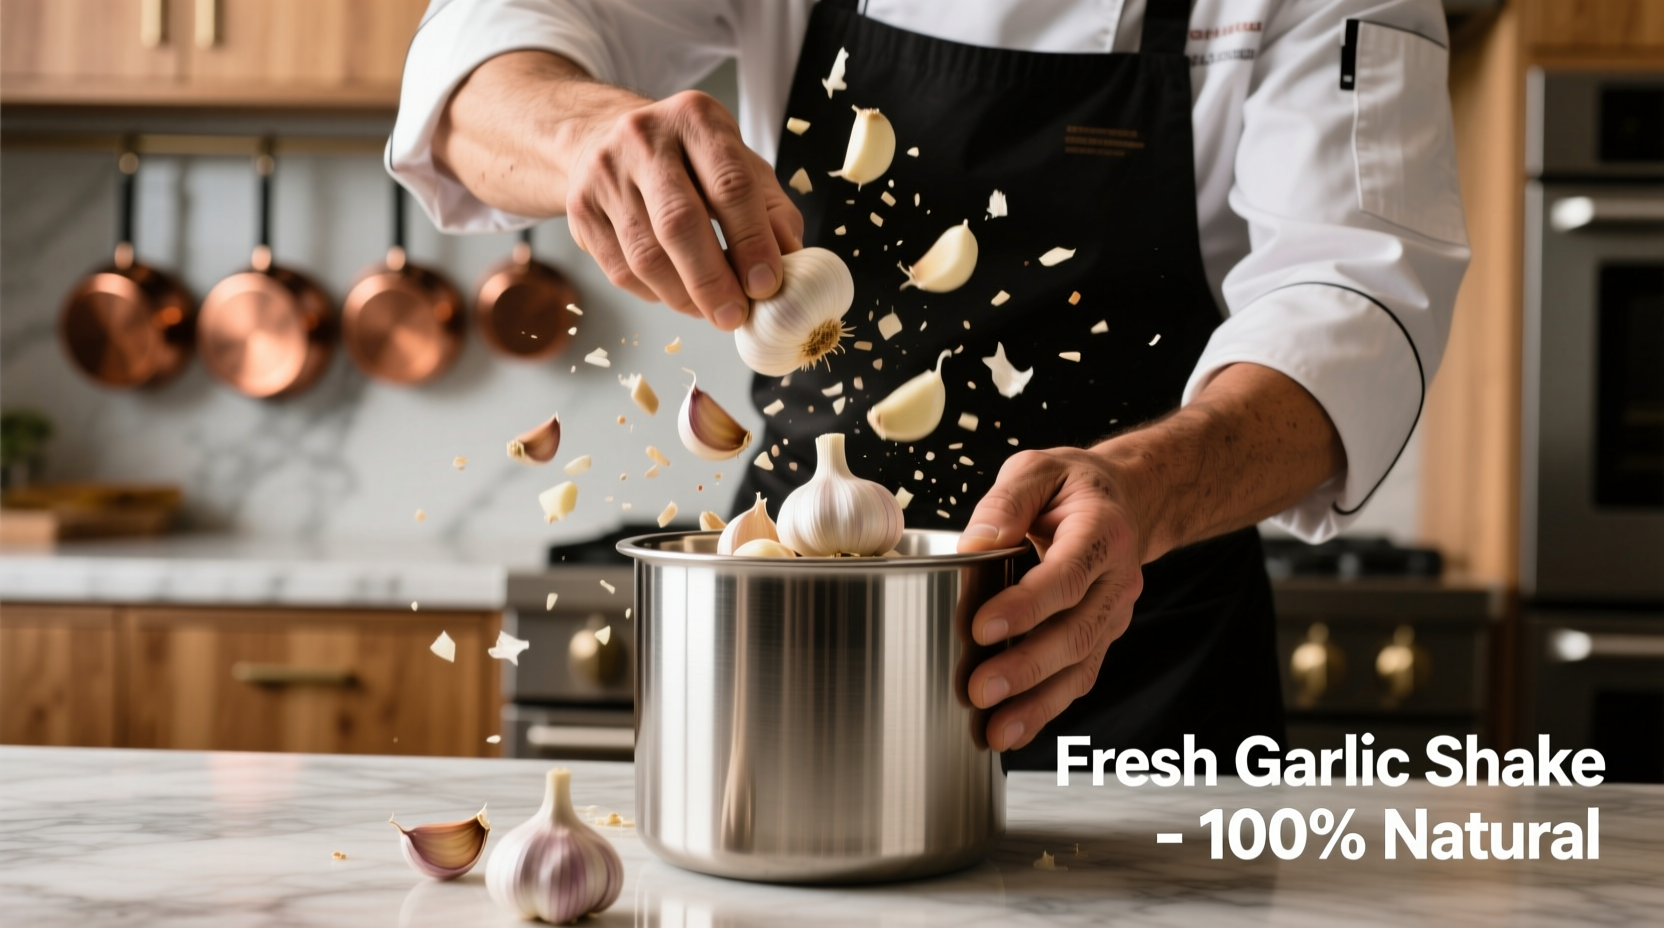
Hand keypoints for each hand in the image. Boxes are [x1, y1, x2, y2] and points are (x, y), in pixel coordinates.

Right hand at [565, 90, 803, 329]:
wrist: (606, 139)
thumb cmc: (689, 161)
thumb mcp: (740, 165)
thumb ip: (772, 210)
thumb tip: (791, 261)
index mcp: (696, 119)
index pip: (730, 184)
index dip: (752, 241)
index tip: (766, 285)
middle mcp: (644, 138)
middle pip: (679, 223)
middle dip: (712, 280)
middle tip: (735, 316)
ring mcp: (604, 173)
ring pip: (646, 256)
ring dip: (684, 297)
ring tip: (712, 311)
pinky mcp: (580, 208)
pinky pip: (621, 270)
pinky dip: (656, 294)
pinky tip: (678, 294)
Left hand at [956, 449, 1148, 751]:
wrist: (1128, 501)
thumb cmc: (1074, 487)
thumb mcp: (1038, 469)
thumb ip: (1007, 500)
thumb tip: (977, 542)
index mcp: (1101, 531)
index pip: (1067, 574)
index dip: (1027, 605)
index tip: (982, 626)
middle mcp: (1116, 579)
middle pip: (1076, 631)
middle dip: (1027, 666)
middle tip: (979, 689)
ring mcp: (1114, 614)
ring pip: (1081, 665)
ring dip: (1037, 703)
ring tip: (994, 730)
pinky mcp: (1102, 636)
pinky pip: (1079, 676)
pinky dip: (1046, 708)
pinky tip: (1012, 730)